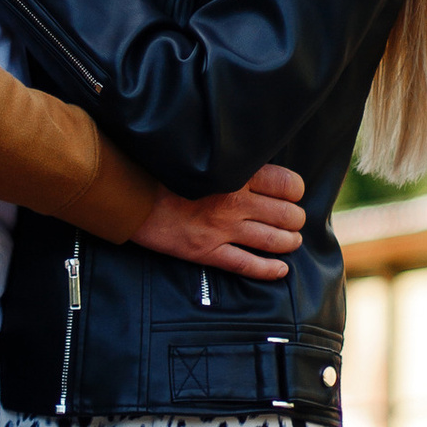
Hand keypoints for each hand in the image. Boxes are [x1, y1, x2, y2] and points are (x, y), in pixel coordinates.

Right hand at [135, 162, 305, 280]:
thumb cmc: (162, 169)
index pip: (285, 183)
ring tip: (292, 241)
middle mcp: (234, 203)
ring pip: (272, 241)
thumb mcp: (202, 156)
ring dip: (289, 242)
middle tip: (294, 219)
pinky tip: (280, 270)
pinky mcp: (207, 252)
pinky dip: (269, 270)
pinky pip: (247, 265)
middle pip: (285, 215)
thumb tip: (255, 163)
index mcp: (236, 175)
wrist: (131, 194)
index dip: (295, 189)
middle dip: (295, 219)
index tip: (293, 192)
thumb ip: (230, 160)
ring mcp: (222, 230)